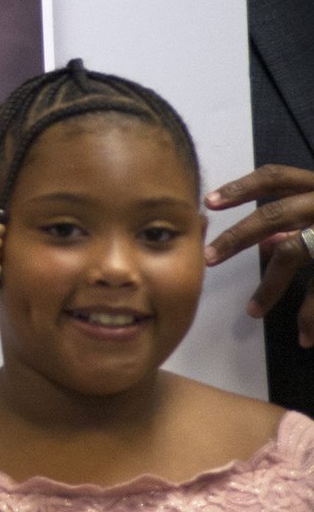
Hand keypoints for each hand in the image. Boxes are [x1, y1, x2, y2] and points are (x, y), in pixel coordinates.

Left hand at [204, 165, 313, 343]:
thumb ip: (302, 221)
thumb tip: (267, 242)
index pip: (276, 176)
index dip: (241, 187)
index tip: (209, 203)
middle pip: (276, 214)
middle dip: (237, 237)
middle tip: (207, 258)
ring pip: (296, 252)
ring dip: (271, 286)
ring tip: (253, 312)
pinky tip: (306, 335)